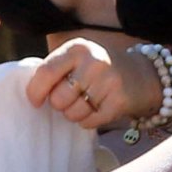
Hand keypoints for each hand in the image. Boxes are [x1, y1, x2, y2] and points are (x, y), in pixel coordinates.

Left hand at [26, 38, 160, 129]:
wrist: (141, 74)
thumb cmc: (98, 69)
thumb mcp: (77, 59)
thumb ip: (55, 70)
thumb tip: (30, 94)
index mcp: (77, 49)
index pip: (45, 72)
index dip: (35, 91)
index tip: (35, 101)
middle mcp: (93, 62)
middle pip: (58, 98)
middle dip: (60, 104)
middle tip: (71, 98)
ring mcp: (109, 81)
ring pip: (73, 113)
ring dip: (75, 114)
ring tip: (86, 103)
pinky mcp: (119, 101)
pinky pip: (90, 122)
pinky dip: (89, 121)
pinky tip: (97, 109)